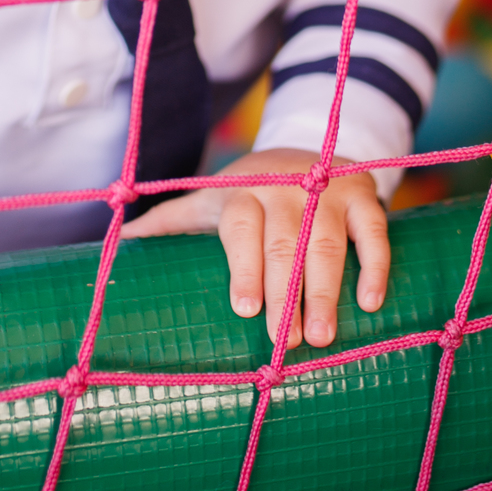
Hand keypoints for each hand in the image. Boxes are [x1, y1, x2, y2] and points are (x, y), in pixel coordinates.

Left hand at [121, 149, 388, 347]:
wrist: (309, 149)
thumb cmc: (250, 192)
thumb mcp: (209, 201)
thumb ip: (170, 223)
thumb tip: (116, 246)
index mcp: (242, 192)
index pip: (241, 228)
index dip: (244, 267)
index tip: (244, 309)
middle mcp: (285, 188)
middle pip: (284, 242)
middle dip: (286, 292)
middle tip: (286, 341)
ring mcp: (328, 191)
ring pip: (328, 242)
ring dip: (326, 290)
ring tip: (322, 337)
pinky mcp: (364, 196)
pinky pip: (374, 232)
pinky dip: (374, 266)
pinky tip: (371, 302)